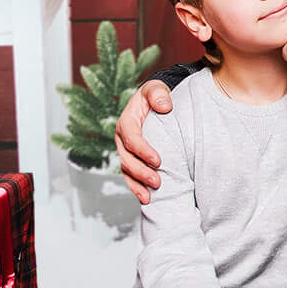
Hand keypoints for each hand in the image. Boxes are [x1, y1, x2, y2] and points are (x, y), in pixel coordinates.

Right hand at [114, 79, 176, 202]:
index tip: (159, 161)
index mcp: (127, 122)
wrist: (155, 103)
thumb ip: (158, 93)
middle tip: (157, 181)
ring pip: (127, 171)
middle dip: (141, 172)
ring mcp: (125, 151)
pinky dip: (136, 188)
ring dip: (137, 184)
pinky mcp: (132, 160)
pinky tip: (146, 199)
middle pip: (127, 159)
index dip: (143, 151)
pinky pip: (130, 176)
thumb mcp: (156, 88)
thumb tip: (164, 106)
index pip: (131, 138)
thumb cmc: (156, 96)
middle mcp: (122, 139)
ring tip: (150, 196)